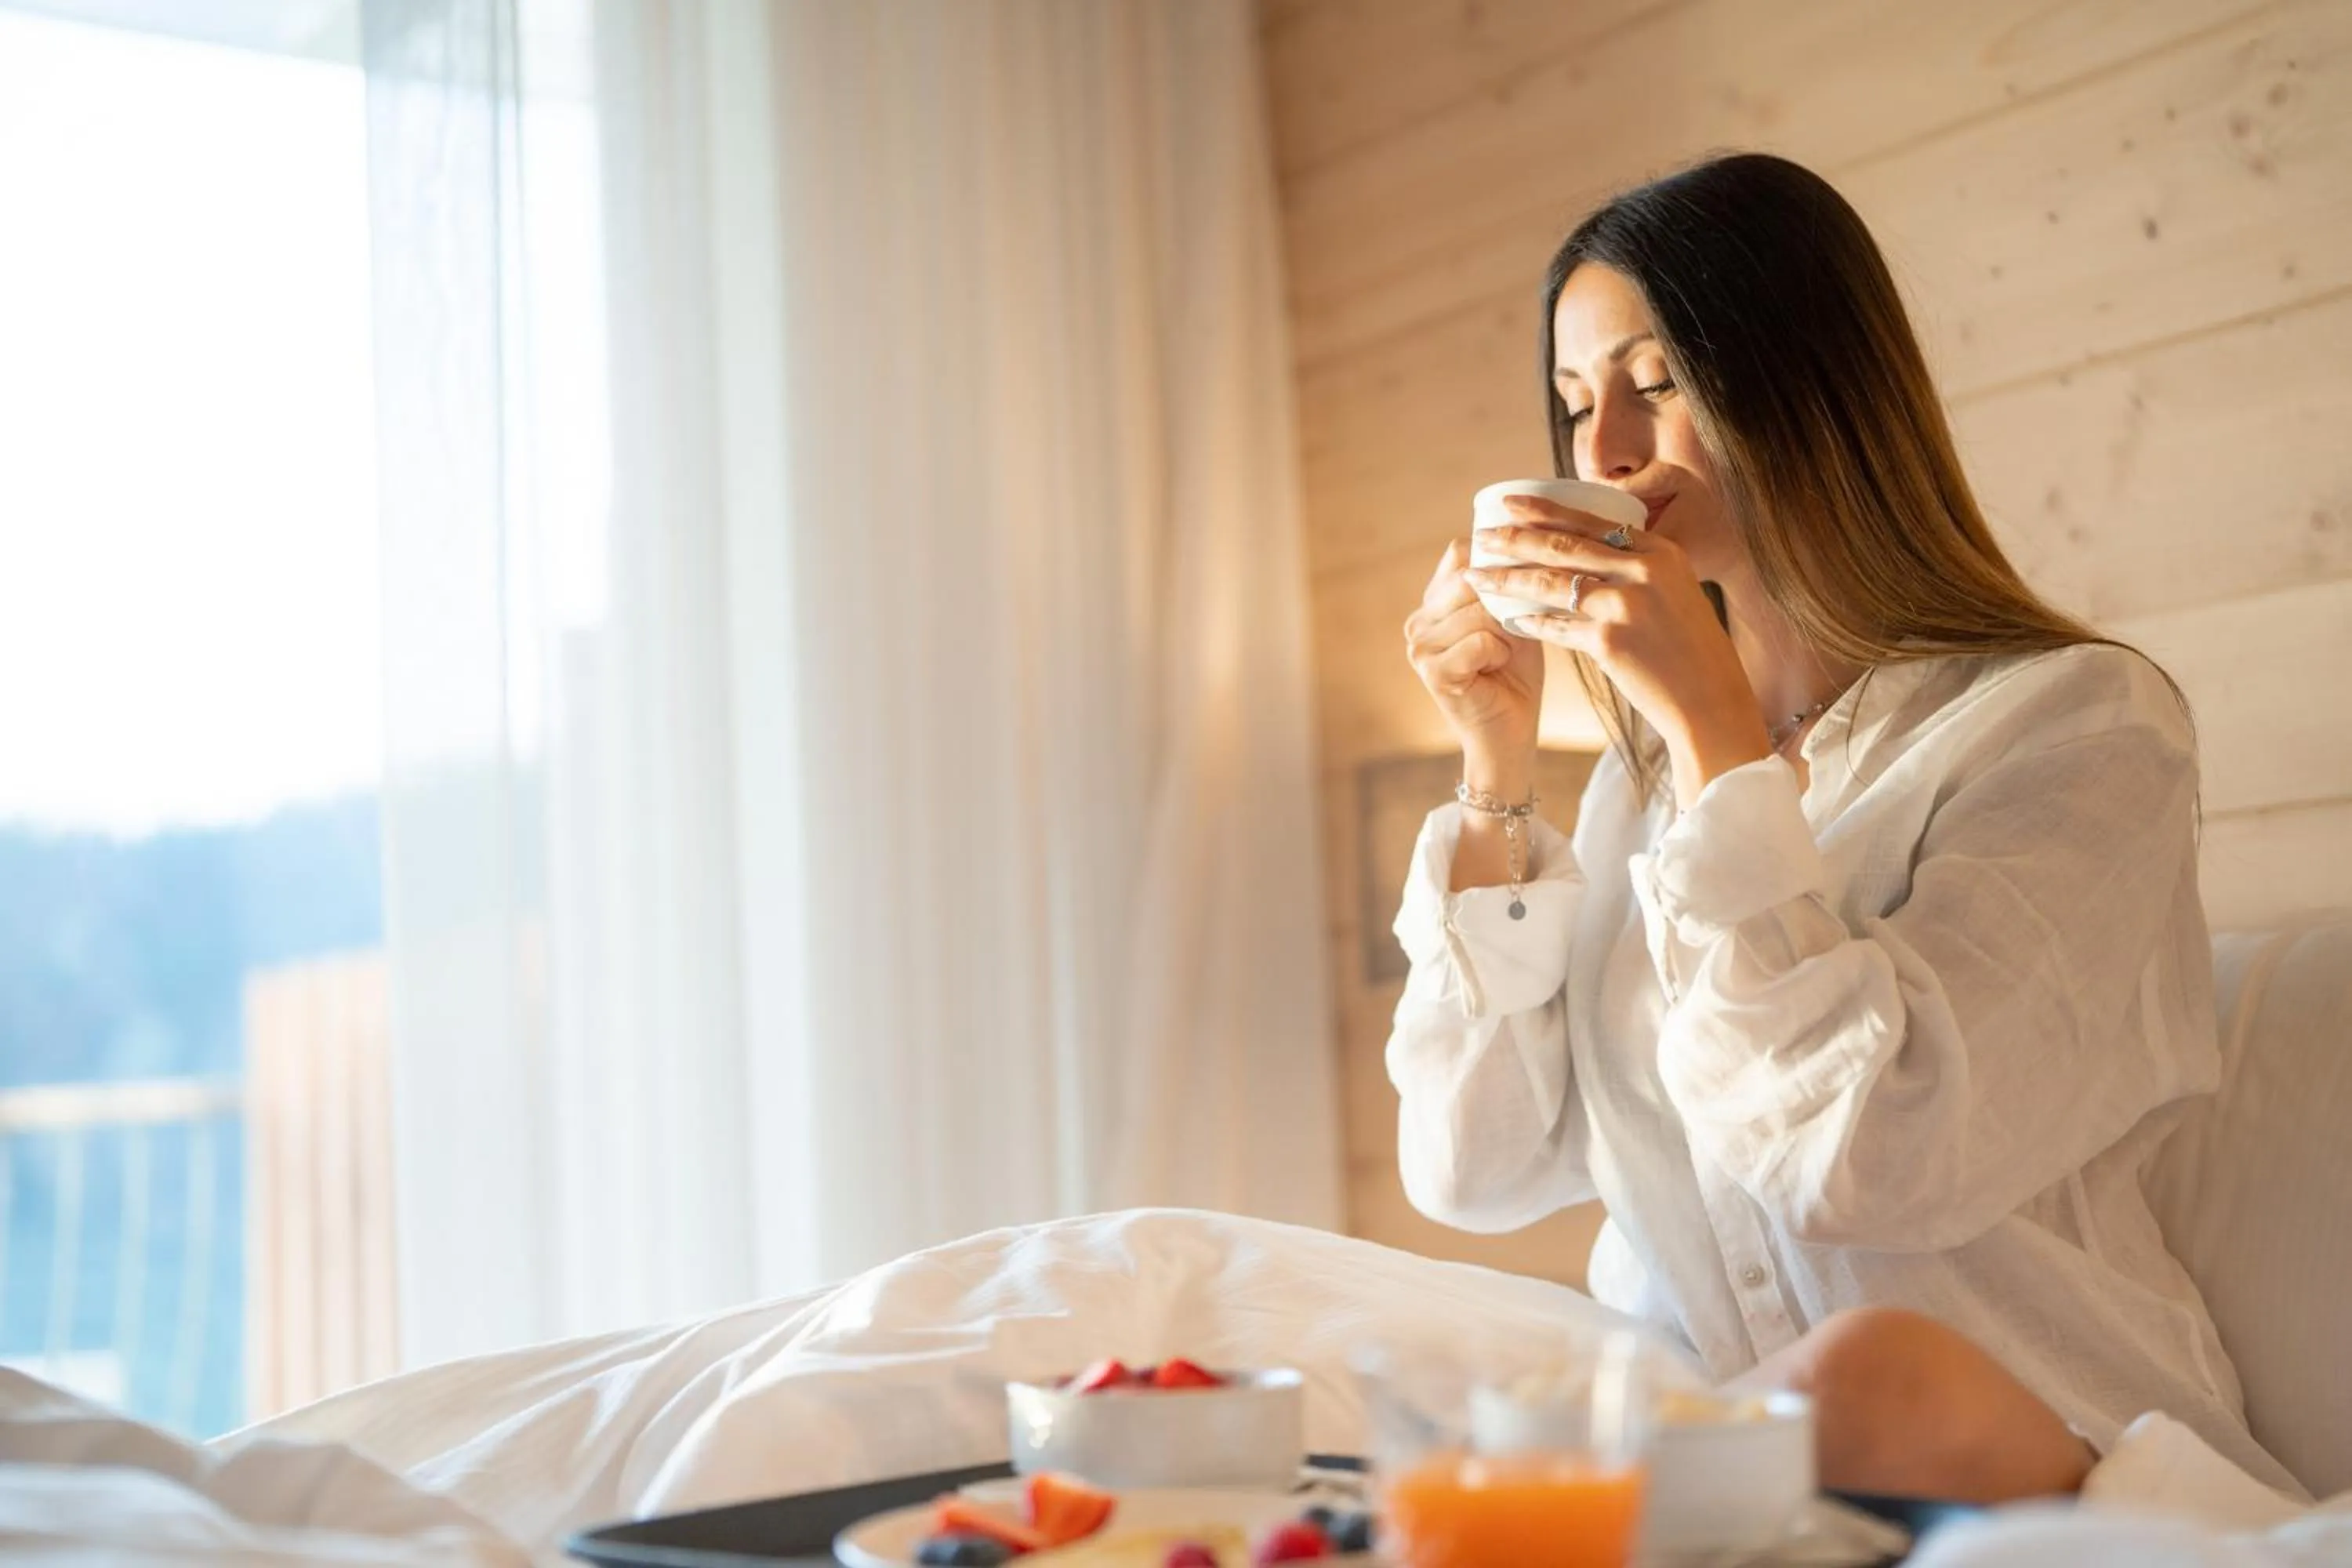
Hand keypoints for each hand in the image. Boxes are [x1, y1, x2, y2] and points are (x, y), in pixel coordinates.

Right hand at [1402, 535, 1545, 782]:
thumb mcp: (1511, 618)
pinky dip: (1500, 652)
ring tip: (1504, 653)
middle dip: (1504, 600)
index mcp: (1433, 603)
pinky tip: (1497, 668)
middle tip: (1515, 630)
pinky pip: (1479, 640)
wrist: (1510, 733)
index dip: (1496, 561)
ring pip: (1477, 610)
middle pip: (1470, 579)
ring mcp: (1420, 646)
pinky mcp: (1432, 671)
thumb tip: (1517, 543)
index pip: (1460, 554)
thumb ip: (1502, 584)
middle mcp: (1418, 621)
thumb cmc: (1515, 675)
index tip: (1522, 579)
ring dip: (1505, 631)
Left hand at [1463, 496, 1772, 804]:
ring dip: (1507, 578)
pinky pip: (1556, 626)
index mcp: (1659, 551)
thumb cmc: (1690, 648)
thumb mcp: (1674, 590)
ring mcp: (1626, 605)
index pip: (1591, 522)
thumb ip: (1636, 568)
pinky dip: (1529, 622)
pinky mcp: (1610, 642)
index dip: (1544, 510)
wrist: (1711, 700)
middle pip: (1563, 545)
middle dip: (1515, 538)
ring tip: (1477, 576)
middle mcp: (1644, 570)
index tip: (1509, 504)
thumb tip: (1585, 552)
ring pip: (1551, 583)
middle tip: (1481, 535)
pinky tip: (1506, 619)